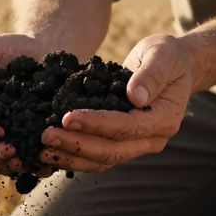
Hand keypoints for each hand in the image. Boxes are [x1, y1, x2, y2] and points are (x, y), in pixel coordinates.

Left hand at [39, 34, 192, 172]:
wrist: (174, 68)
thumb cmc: (167, 57)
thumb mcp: (162, 55)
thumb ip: (151, 74)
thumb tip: (135, 97)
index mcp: (165, 119)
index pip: (127, 127)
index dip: (96, 124)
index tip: (67, 117)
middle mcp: (152, 140)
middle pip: (111, 151)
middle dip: (76, 145)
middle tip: (45, 136)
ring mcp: (137, 146)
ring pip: (102, 160)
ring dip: (71, 156)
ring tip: (41, 148)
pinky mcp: (122, 145)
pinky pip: (96, 157)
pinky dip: (73, 155)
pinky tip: (50, 150)